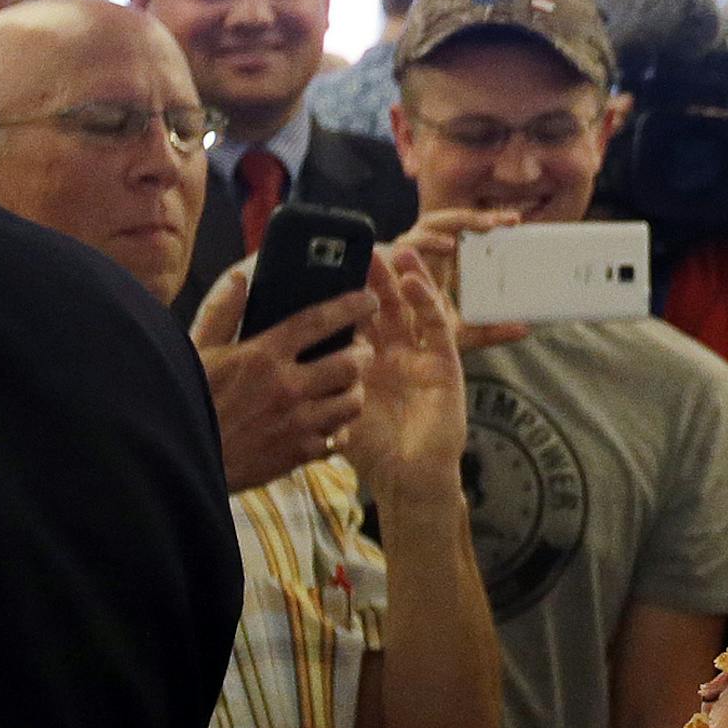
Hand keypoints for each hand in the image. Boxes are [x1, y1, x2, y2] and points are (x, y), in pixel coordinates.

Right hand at [190, 269, 377, 492]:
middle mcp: (287, 387)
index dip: (350, 307)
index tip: (369, 299)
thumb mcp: (197, 352)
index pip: (318, 322)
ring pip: (352, 401)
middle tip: (360, 350)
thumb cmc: (186, 401)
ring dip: (354, 391)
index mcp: (263, 355)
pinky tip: (329, 421)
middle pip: (351, 363)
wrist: (180, 461)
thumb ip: (222, 313)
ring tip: (347, 385)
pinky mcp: (298, 453)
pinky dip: (338, 428)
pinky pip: (338, 437)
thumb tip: (239, 278)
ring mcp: (296, 422)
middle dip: (363, 353)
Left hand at [338, 247, 466, 500]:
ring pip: (411, 309)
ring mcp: (420, 357)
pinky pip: (436, 328)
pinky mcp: (445, 365)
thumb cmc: (371, 451)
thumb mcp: (333, 410)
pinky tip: (414, 284)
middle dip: (374, 276)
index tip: (330, 261)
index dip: (345, 291)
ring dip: (404, 280)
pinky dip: (427, 304)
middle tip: (362, 246)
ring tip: (393, 252)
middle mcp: (392, 354)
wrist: (408, 480)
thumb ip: (314, 384)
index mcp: (364, 362)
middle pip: (383, 306)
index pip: (354, 317)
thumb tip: (281, 365)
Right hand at [396, 207, 528, 349]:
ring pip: (428, 225)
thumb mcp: (463, 333)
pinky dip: (426, 242)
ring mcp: (406, 253)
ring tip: (483, 228)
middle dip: (474, 217)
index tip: (515, 220)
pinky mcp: (388, 262)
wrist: (389, 350)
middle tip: (501, 222)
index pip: (467, 230)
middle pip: (450, 222)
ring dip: (452, 224)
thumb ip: (490, 330)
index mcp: (444, 259)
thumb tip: (524, 329)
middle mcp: (425, 251)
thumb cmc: (423, 333)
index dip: (487, 221)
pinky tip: (447, 247)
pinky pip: (406, 244)